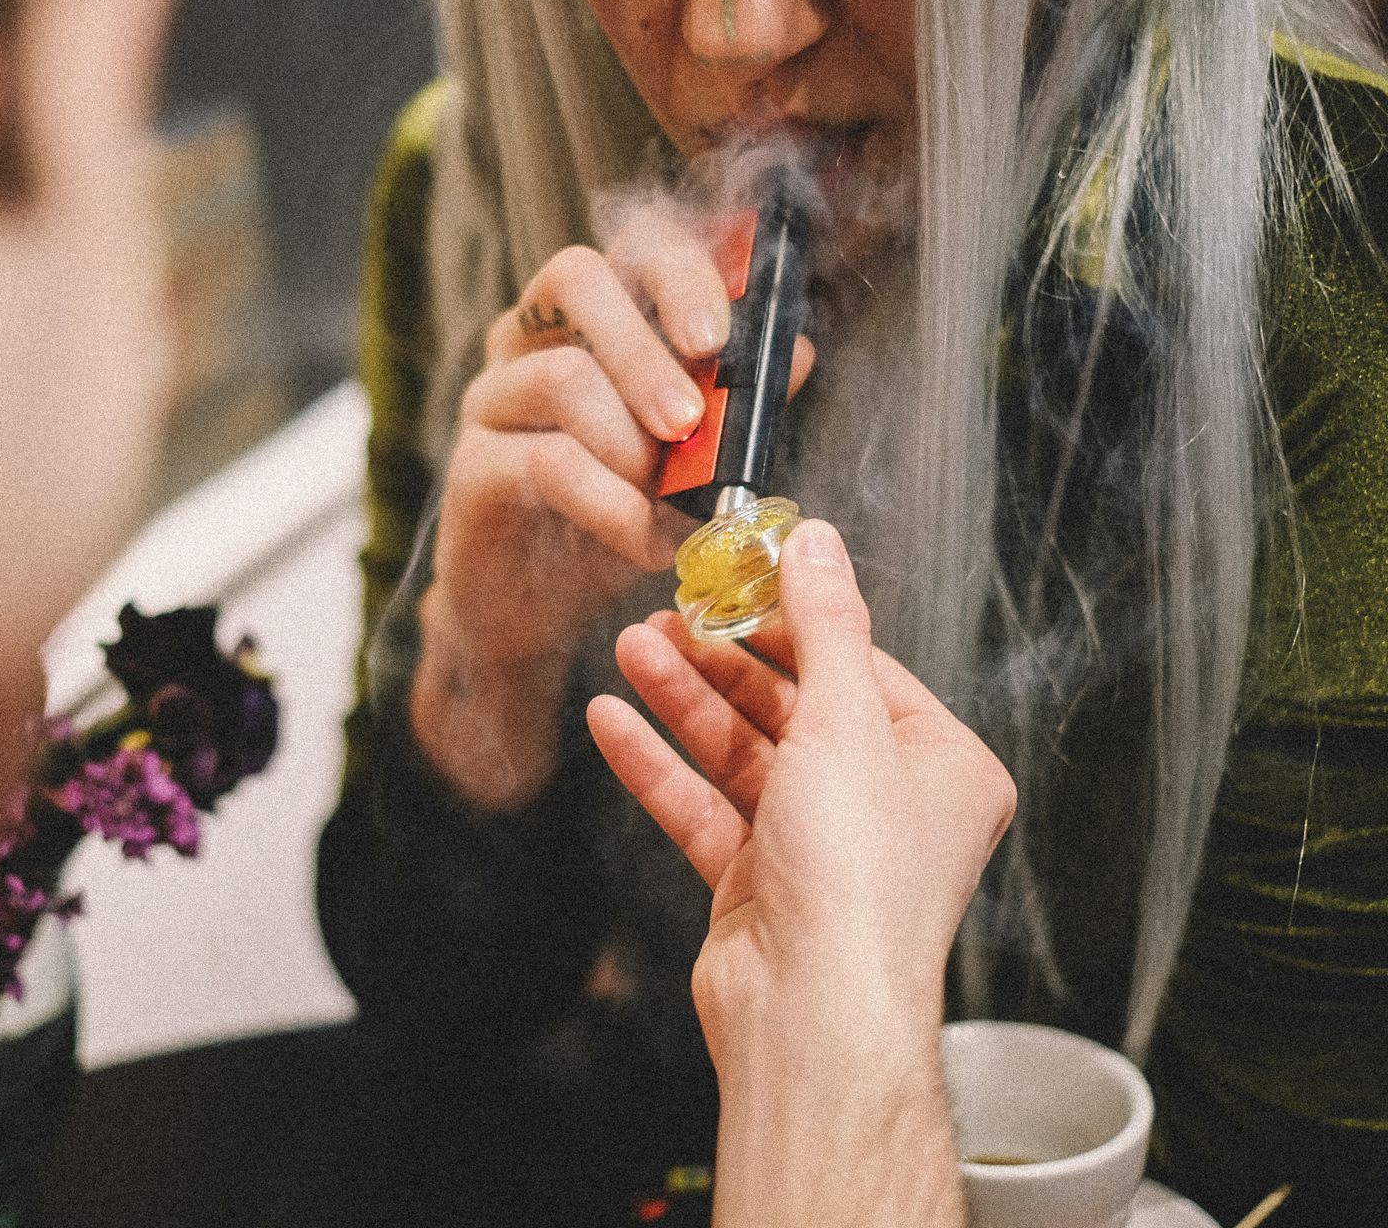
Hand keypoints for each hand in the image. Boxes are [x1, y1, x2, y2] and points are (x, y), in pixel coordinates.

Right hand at [413, 213, 813, 809]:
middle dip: (647, 348)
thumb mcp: (690, 460)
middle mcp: (531, 336)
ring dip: (634, 442)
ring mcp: (494, 396)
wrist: (535, 614)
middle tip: (690, 421)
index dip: (681, 273)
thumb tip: (796, 351)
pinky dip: (612, 505)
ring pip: (562, 377)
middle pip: (577, 278)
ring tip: (669, 499)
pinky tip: (645, 542)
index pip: (631, 244)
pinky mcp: (472, 466)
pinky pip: (546, 463)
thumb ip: (735, 405)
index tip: (718, 337)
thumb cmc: (613, 520)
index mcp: (592, 316)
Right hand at [586, 519, 1013, 1054]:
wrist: (812, 1011)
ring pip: (741, 754)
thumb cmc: (858, 884)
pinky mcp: (758, 882)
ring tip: (632, 650)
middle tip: (668, 614)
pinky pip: (704, 806)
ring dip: (684, 702)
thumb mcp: (845, 719)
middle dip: (723, 661)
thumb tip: (817, 544)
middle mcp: (885, 806)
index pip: (860, 667)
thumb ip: (825, 623)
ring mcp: (819, 845)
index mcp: (940, 766)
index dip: (794, 619)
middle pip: (793, 707)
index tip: (739, 577)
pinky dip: (659, 765)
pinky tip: (614, 722)